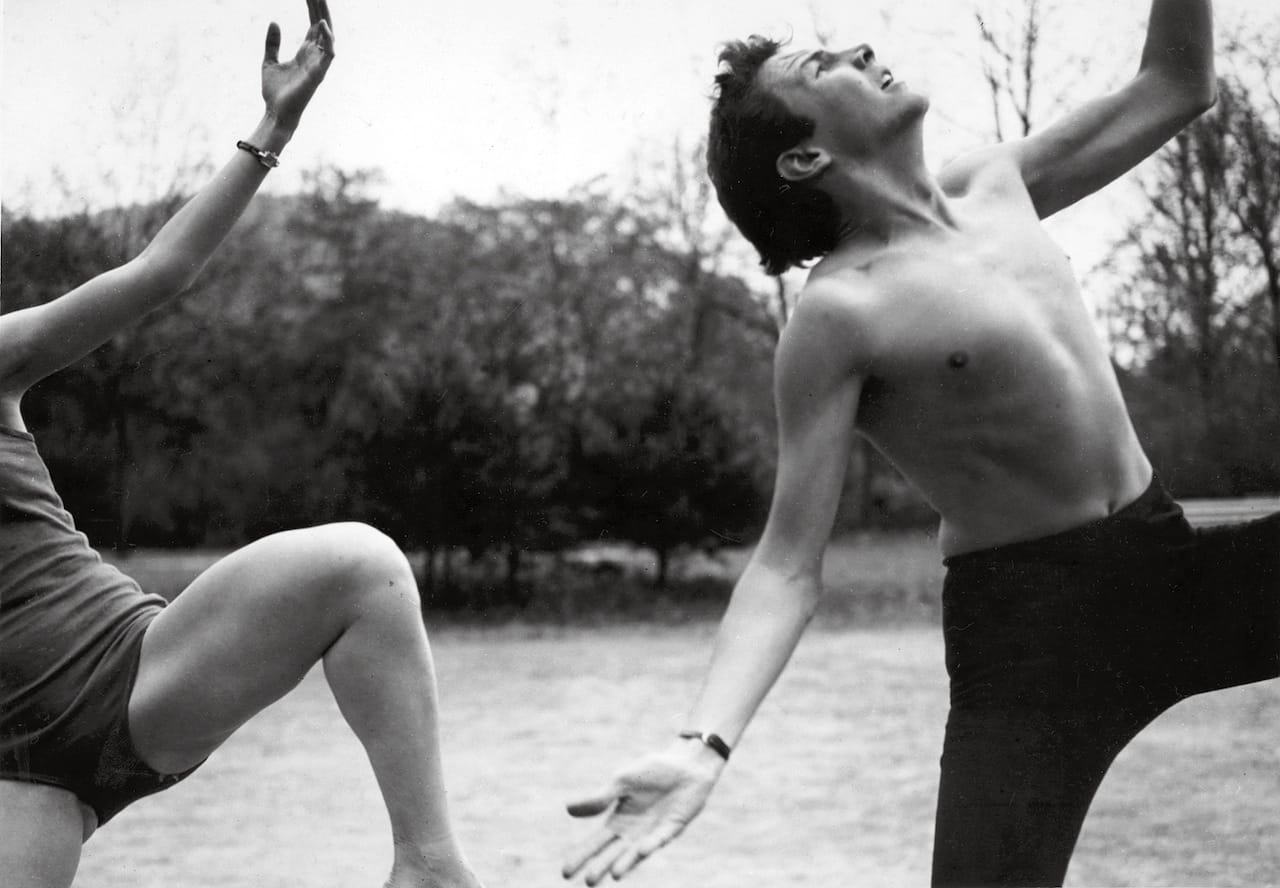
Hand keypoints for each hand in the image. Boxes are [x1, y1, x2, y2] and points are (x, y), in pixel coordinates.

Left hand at [261, 0, 334, 132]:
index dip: (313, 9)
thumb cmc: (275, 92)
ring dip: (325, 18)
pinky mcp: (318, 74)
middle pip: (321, 26)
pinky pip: (328, 54)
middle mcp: (314, 56)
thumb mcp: (269, 61)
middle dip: (320, 8)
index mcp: (305, 52)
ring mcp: (318, 64)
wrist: (275, 112)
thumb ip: (273, 42)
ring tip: (320, 0)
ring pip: (328, 36)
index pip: (313, 25)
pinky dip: (328, 39)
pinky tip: (322, 24)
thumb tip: (274, 22)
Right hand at [562, 742, 723, 884]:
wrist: (685, 763)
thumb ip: (600, 798)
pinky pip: (660, 837)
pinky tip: (642, 849)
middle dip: (601, 866)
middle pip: (613, 852)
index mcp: (618, 820)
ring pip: (635, 852)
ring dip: (626, 863)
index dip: (582, 856)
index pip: (596, 842)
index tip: (565, 873)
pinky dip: (652, 844)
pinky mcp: (673, 827)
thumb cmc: (652, 771)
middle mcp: (634, 831)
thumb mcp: (622, 782)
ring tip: (614, 875)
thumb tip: (567, 809)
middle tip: (587, 882)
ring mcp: (653, 832)